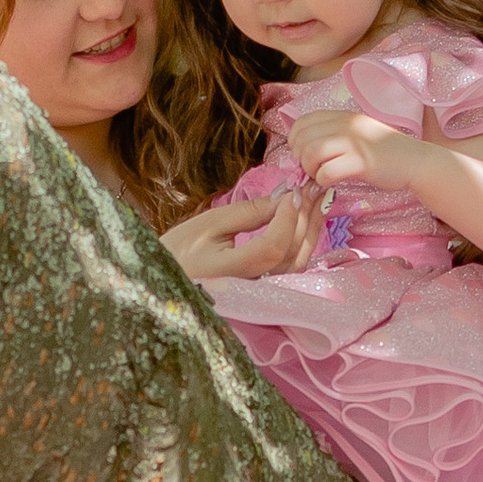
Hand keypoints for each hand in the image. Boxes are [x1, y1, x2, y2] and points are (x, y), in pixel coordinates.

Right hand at [160, 187, 322, 282]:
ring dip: (310, 230)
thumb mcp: (209, 224)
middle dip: (305, 218)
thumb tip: (284, 198)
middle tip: (313, 187)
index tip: (293, 191)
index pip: (272, 247)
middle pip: (290, 254)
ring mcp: (259, 295)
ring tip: (315, 200)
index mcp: (229, 272)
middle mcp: (249, 289)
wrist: (167, 281)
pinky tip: (307, 221)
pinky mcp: (265, 292)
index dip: (287, 218)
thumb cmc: (180, 251)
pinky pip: (292, 268)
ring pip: (297, 263)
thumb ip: (249, 213)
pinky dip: (303, 243)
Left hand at [290, 109, 427, 196]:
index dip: (295, 141)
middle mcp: (346, 124)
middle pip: (302, 139)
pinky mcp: (361, 162)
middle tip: (312, 169)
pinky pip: (327, 172)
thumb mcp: (356, 133)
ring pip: (311, 154)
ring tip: (320, 175)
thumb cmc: (383, 151)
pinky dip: (323, 181)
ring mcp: (354, 142)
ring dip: (310, 169)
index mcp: (342, 116)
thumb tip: (302, 148)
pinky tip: (332, 182)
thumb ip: (332, 135)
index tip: (304, 154)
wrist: (414, 161)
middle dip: (300, 158)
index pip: (301, 123)